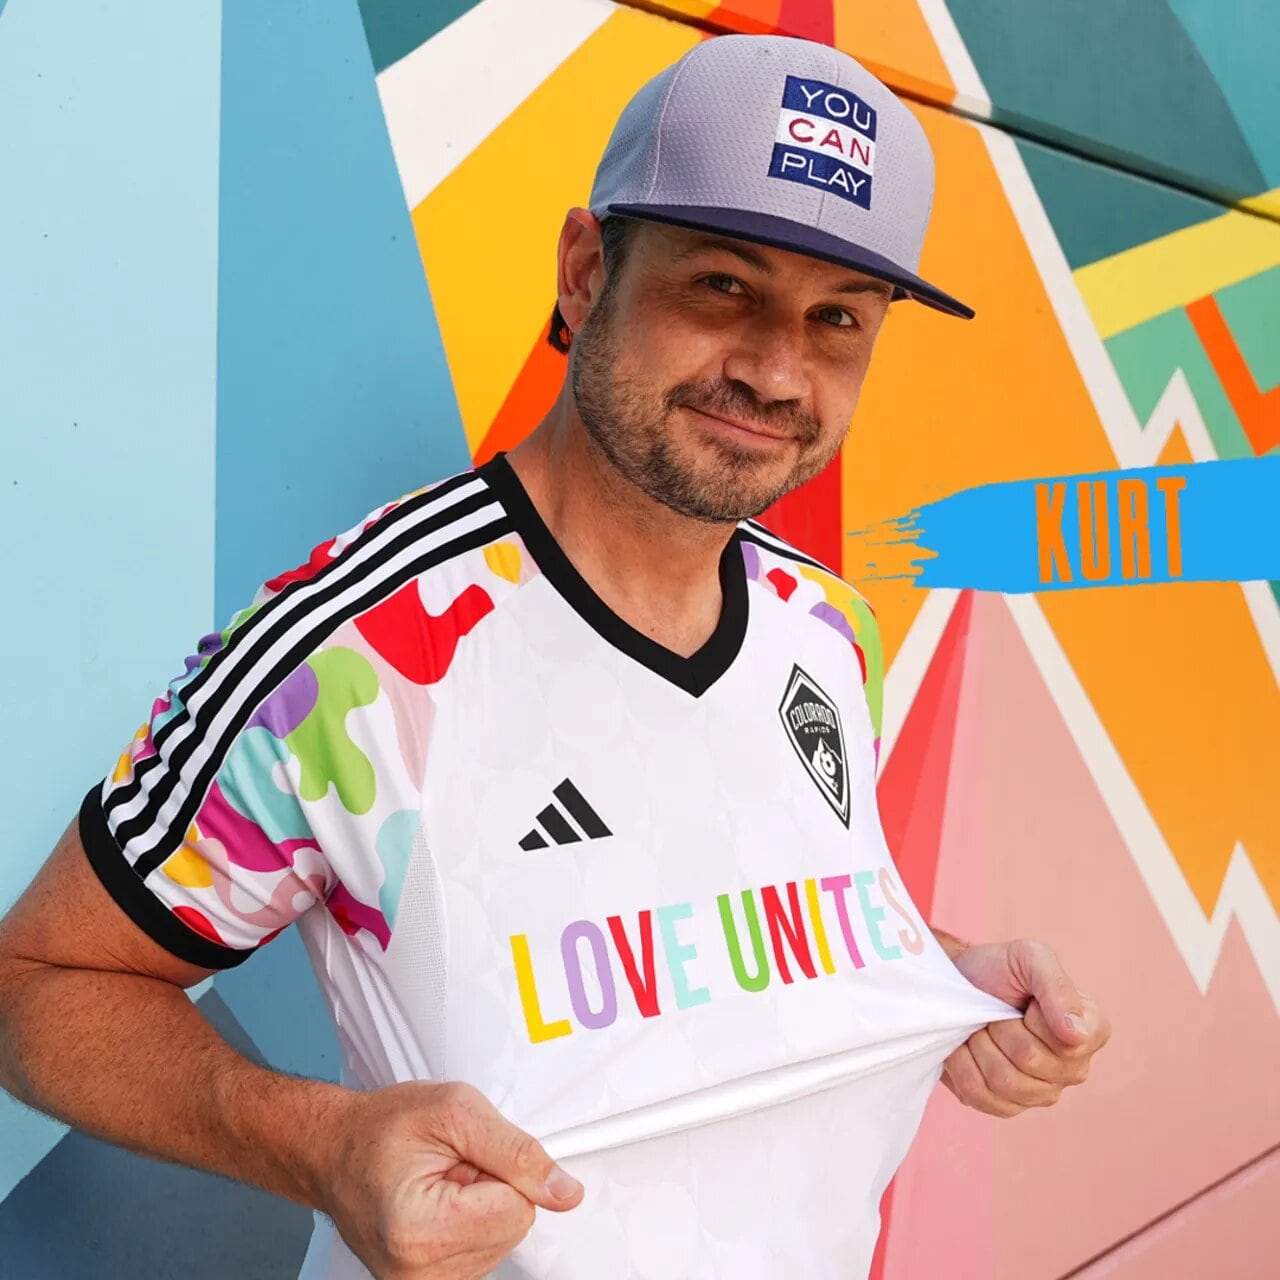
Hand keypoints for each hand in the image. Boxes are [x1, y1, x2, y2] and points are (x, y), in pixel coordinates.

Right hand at [318, 1080, 582, 1278]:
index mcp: (422, 1231)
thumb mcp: (456, 1111)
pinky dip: (471, 1221)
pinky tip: (440, 1202)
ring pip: (502, 1241)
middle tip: (449, 1166)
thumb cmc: (381, 1128)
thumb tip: (564, 1192)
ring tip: (441, 1182)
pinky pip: (483, 1250)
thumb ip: (517, 1152)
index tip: (467, 1155)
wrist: (335, 1148)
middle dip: (492, 1187)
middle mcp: (419, 1273)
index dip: (503, 1169)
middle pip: (512, 1228)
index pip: (518, 1209)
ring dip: (481, 1204)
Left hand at [942, 938, 1109, 1117]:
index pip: (1068, 1042)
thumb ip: (1057, 986)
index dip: (1034, 1017)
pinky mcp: (1007, 1107)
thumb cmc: (999, 969)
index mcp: (1091, 1031)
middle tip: (997, 1012)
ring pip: (1003, 1081)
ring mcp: (1042, 1093)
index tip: (1026, 1001)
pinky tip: (967, 1047)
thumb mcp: (1029, 957)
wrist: (956, 982)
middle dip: (1001, 1028)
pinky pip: (980, 1096)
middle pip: (1030, 1061)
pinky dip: (963, 1065)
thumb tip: (1077, 1034)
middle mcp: (1074, 1068)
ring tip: (982, 1028)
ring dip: (980, 1046)